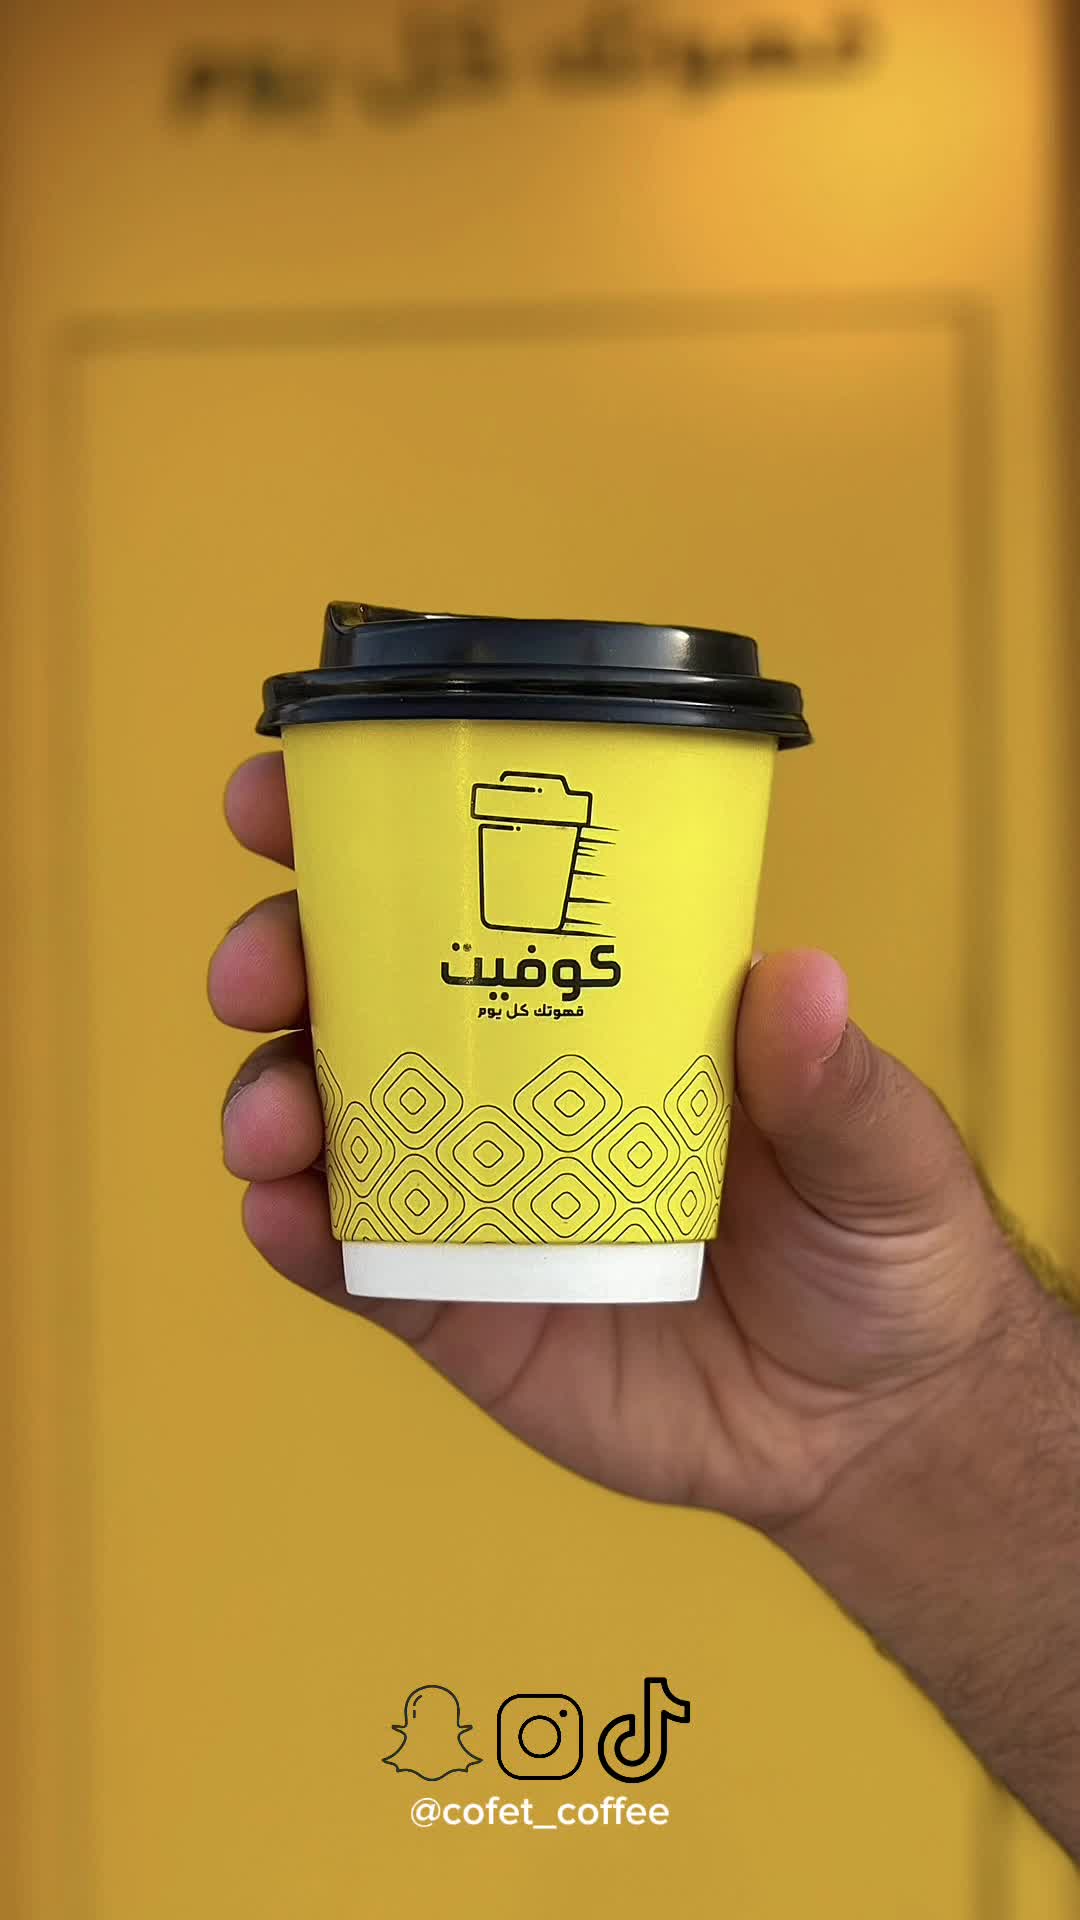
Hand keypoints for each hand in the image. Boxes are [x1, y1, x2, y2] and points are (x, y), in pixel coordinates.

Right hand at [209, 752, 1029, 1532]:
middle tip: (264, 968)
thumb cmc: (881, 1245)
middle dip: (284, 957)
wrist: (871, 1426)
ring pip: (330, 1118)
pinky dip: (298, 1233)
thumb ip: (828, 1080)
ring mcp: (474, 1191)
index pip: (475, 891)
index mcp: (604, 1000)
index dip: (368, 832)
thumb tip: (795, 978)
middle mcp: (517, 1079)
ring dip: (269, 1096)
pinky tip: (283, 1212)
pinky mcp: (457, 1307)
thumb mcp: (878, 1146)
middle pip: (362, 990)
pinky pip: (353, 1262)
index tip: (288, 793)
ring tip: (274, 1119)